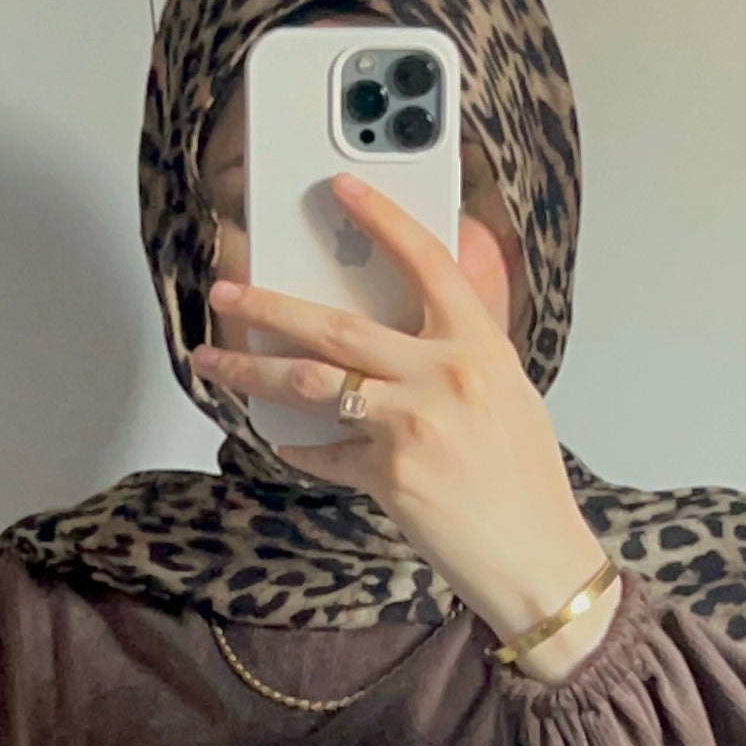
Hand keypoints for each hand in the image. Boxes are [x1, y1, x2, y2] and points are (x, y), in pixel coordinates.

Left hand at [194, 173, 621, 680]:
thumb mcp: (509, 391)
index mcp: (479, 347)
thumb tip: (428, 294)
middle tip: (227, 292)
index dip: (382, 220)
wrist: (534, 555)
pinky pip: (323, 452)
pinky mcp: (387, 475)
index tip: (341, 189)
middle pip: (336, 326)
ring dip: (250, 370)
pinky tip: (280, 439)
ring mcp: (411, 426)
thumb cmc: (525, 478)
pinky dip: (298, 446)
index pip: (426, 263)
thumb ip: (466, 342)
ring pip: (310, 383)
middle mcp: (443, 377)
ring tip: (211, 359)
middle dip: (269, 306)